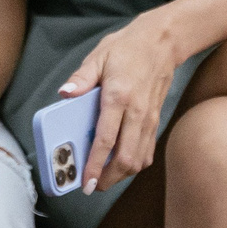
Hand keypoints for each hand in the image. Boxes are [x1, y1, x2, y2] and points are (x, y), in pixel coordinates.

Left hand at [58, 12, 180, 193]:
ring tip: (102, 178)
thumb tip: (64, 94)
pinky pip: (147, 151)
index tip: (85, 181)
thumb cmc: (127, 48)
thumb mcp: (98, 57)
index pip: (106, 140)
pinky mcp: (156, 121)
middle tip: (90, 186)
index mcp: (118, 97)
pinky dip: (134, 163)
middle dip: (108, 178)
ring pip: (138, 159)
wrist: (162, 42)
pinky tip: (120, 164)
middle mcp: (136, 112)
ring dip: (121, 175)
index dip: (94, 164)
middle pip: (125, 158)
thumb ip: (81, 79)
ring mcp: (149, 119)